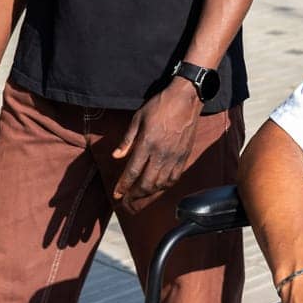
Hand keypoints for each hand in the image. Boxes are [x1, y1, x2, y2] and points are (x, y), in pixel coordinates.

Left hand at [110, 78, 201, 211]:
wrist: (186, 100)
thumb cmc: (160, 106)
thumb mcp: (138, 118)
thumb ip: (127, 140)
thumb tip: (116, 156)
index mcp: (147, 143)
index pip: (133, 171)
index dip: (123, 186)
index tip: (117, 194)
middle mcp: (162, 154)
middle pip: (146, 183)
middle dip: (134, 196)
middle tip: (126, 203)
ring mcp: (174, 157)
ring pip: (160, 185)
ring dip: (148, 195)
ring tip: (138, 200)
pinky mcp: (184, 158)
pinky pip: (173, 179)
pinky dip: (163, 188)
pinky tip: (156, 189)